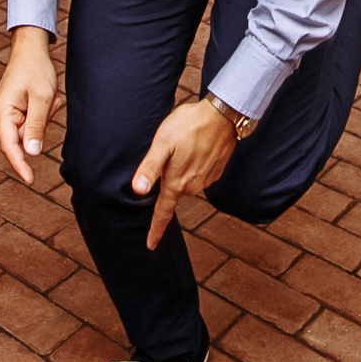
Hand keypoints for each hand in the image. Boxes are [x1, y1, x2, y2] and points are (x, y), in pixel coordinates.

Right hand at [0, 28, 58, 184]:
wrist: (31, 50)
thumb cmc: (35, 70)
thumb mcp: (41, 98)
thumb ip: (36, 126)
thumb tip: (31, 154)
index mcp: (2, 113)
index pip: (10, 147)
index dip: (20, 165)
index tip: (30, 181)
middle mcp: (1, 116)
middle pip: (25, 138)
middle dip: (42, 122)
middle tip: (50, 101)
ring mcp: (8, 114)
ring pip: (32, 130)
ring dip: (45, 115)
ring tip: (47, 95)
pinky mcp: (16, 112)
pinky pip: (33, 121)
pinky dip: (44, 111)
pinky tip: (45, 96)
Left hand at [130, 99, 237, 248]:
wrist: (223, 115)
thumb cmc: (189, 125)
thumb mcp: (163, 143)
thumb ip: (150, 168)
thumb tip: (137, 191)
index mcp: (177, 183)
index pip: (163, 213)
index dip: (155, 230)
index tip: (150, 246)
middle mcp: (193, 187)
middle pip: (173, 191)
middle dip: (167, 180)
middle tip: (167, 152)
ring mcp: (207, 180)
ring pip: (186, 182)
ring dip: (181, 169)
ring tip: (182, 145)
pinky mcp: (216, 171)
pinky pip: (198, 174)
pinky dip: (194, 163)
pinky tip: (194, 147)